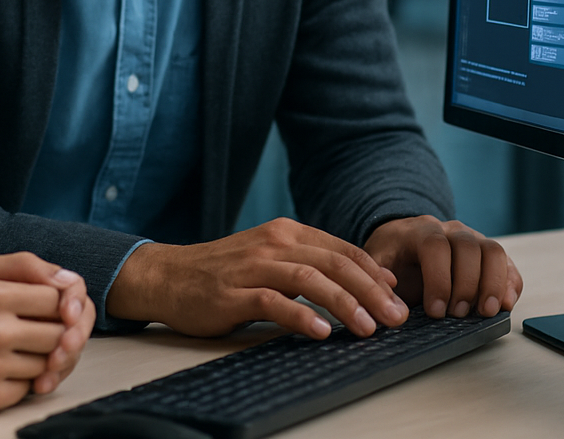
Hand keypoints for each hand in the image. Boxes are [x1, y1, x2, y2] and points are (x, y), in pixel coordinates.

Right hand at [0, 252, 94, 415]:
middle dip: (53, 331)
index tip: (42, 308)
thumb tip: (68, 278)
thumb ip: (20, 265)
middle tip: (31, 330)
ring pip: (47, 362)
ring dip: (38, 357)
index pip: (57, 299)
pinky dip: (20, 380)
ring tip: (10, 349)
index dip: (56, 303)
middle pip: (59, 333)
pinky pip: (28, 388)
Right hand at [105, 218, 406, 339]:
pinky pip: (273, 302)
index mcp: (286, 233)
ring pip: (310, 279)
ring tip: (367, 327)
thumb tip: (364, 282)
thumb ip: (310, 263)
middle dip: (370, 291)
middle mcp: (274, 244)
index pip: (341, 249)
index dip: (373, 271)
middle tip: (394, 317)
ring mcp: (253, 267)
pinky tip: (320, 330)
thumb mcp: (270, 258)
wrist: (168, 275)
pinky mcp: (232, 294)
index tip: (396, 295)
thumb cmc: (224, 272)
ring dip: (344, 303)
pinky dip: (301, 315)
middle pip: (334, 263)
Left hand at [363, 216, 522, 318]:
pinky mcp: (488, 254)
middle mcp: (451, 230)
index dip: (438, 279)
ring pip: (493, 251)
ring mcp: (473, 239)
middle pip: (469, 248)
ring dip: (493, 284)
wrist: (403, 242)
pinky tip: (506, 304)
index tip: (435, 311)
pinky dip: (511, 283)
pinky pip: (507, 263)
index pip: (435, 246)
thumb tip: (390, 288)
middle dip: (466, 285)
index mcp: (420, 230)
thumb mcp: (375, 263)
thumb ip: (377, 276)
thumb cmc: (391, 257)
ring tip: (486, 312)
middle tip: (458, 315)